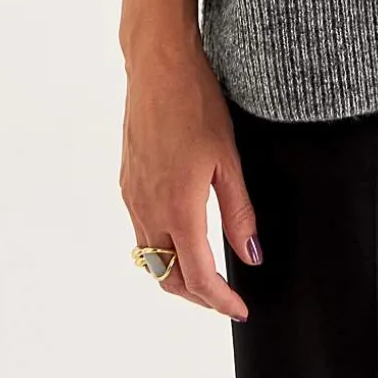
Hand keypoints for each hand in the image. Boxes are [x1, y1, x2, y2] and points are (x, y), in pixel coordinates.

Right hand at [119, 36, 261, 320]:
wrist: (158, 68)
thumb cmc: (196, 104)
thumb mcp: (229, 159)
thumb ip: (239, 212)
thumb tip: (250, 255)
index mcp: (178, 208)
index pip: (197, 276)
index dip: (220, 300)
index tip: (240, 309)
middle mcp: (148, 209)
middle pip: (167, 277)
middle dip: (197, 296)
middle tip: (226, 297)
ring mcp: (133, 197)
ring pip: (151, 258)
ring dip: (178, 273)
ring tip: (209, 270)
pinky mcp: (127, 183)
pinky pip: (142, 231)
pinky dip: (163, 247)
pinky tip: (184, 232)